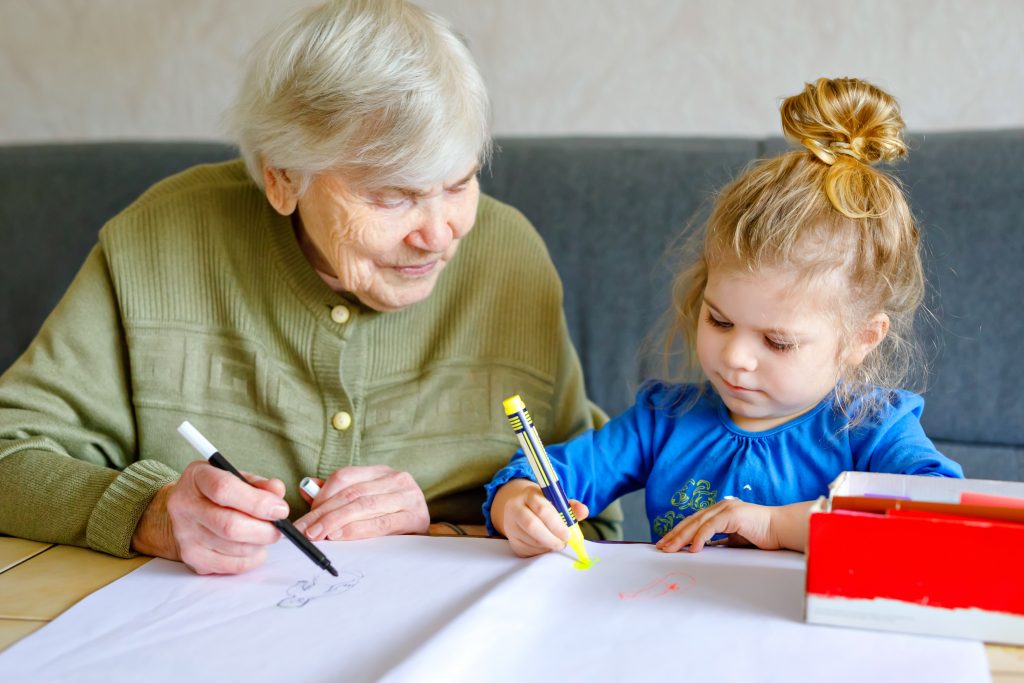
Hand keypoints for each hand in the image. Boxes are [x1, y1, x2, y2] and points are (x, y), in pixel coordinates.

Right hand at [131, 461, 287, 574]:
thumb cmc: (216, 491)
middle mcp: (185, 507)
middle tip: (279, 527)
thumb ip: (259, 483)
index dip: (258, 502)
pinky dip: (252, 558)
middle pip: (230, 526)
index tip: (280, 509)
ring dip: (260, 544)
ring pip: (235, 549)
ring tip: (265, 534)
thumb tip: (278, 492)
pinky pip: (232, 566)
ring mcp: (186, 535)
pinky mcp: (193, 558)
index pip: (225, 489)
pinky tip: (254, 547)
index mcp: (197, 478)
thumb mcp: (237, 476)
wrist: (186, 510)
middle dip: (264, 530)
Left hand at [293, 465, 429, 540]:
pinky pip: (381, 523)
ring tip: (318, 534)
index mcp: (382, 472)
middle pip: (351, 493)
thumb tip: (306, 489)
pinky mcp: (416, 517)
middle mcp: (397, 479)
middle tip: (304, 530)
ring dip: (335, 521)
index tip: (304, 516)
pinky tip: (340, 536)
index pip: (345, 476)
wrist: (427, 542)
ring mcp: (409, 496)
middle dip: (323, 513)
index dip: (321, 495)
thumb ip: (338, 496)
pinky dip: (357, 530)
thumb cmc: (392, 520)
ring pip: (363, 506)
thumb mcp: (366, 503)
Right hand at [490, 479, 588, 557]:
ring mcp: (510, 524)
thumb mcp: (556, 501)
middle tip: (563, 544)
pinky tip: (545, 545)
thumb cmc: (543, 505)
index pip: (542, 509)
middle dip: (551, 538)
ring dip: (547, 545)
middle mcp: (515, 507)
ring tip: (556, 543)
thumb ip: (571, 506)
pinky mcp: (511, 539)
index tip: (567, 534)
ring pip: (530, 540)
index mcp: (529, 494)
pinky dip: (540, 551)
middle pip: (532, 526)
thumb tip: (584, 511)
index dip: (556, 524)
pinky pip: (527, 549)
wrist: (520, 508)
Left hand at [655, 499, 812, 552]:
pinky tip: (692, 549)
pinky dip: (700, 538)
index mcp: (719, 511)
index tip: (666, 543)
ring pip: (697, 524)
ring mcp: (726, 509)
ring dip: (681, 537)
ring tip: (670, 549)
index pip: (693, 522)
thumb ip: (719, 541)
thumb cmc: (762, 536)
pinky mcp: (732, 514)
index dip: (678, 532)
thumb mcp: (735, 539)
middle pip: (691, 521)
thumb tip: (702, 550)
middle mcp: (720, 507)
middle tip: (661, 547)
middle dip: (674, 535)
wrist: (782, 529)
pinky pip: (711, 528)